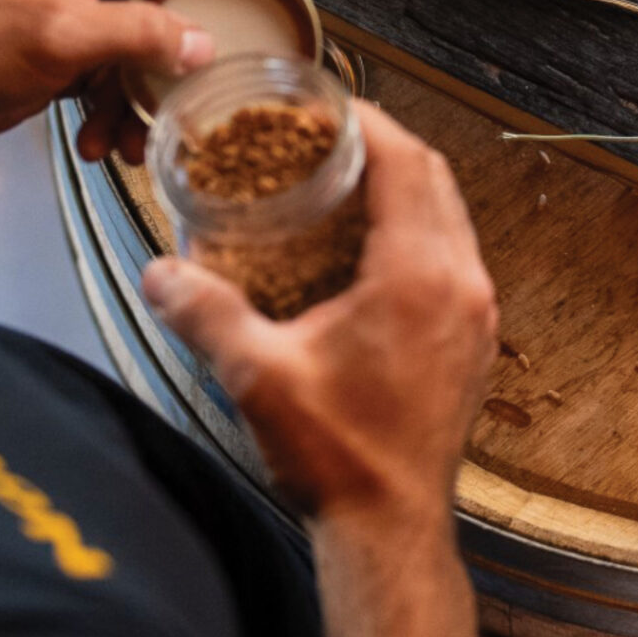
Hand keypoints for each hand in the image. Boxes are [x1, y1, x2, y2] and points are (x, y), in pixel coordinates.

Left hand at [0, 0, 321, 183]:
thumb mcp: (57, 36)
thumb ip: (137, 36)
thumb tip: (203, 48)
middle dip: (208, 39)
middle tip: (255, 65)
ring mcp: (82, 8)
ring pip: (155, 43)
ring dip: (157, 92)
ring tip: (148, 129)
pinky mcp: (67, 52)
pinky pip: (122, 76)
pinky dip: (120, 111)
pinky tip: (101, 142)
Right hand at [142, 103, 496, 523]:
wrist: (390, 527)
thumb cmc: (341, 459)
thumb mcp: (258, 377)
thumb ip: (204, 313)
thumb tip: (161, 274)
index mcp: (419, 276)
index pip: (406, 161)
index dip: (366, 123)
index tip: (328, 109)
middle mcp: (461, 284)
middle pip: (434, 179)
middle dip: (382, 148)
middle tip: (329, 141)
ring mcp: (476, 313)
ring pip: (449, 217)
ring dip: (403, 191)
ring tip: (345, 186)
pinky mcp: (473, 340)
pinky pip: (454, 257)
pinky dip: (417, 234)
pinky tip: (369, 252)